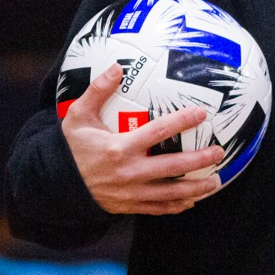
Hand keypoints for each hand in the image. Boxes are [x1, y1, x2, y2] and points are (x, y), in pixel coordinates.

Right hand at [61, 63, 222, 214]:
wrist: (55, 185)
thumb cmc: (71, 147)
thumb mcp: (78, 116)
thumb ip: (98, 90)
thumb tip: (117, 66)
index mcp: (119, 148)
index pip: (158, 132)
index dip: (182, 121)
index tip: (201, 113)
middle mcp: (128, 172)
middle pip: (172, 166)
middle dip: (199, 159)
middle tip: (219, 151)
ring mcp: (130, 193)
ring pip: (170, 193)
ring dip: (196, 188)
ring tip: (216, 181)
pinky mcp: (129, 206)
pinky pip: (158, 209)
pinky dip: (177, 206)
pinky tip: (192, 200)